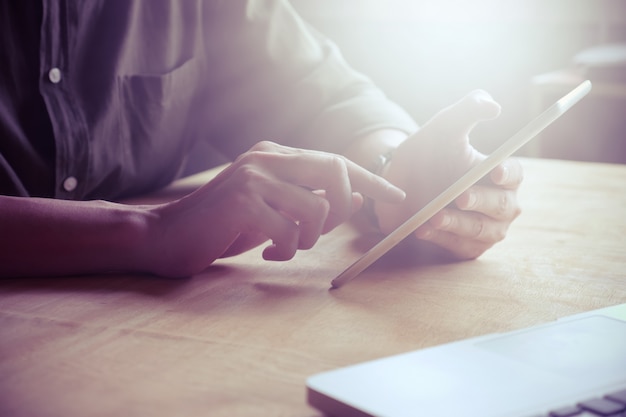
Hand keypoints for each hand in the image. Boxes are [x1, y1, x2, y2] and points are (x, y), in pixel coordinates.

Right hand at [145, 141, 404, 276]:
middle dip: (343, 208)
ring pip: (316, 208)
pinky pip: (290, 231)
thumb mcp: (274, 211)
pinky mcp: (242, 201)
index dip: (371, 178)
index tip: (396, 196)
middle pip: (335, 170)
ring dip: (309, 239)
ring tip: (286, 247)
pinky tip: (267, 253)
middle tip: (323, 232)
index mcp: (276, 155)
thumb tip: (357, 197)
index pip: (335, 161)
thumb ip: (311, 200)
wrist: (167, 236)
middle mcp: (267, 156)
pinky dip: (286, 251)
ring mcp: (254, 175)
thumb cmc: (223, 226)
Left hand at [375, 90, 522, 259]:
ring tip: (434, 217)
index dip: (507, 173)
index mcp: (500, 172)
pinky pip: (460, 246)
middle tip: (459, 197)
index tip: (493, 171)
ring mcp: (485, 227)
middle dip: (480, 202)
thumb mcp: (443, 127)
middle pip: (502, 206)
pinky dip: (442, 239)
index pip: (514, 173)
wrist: (398, 185)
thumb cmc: (428, 153)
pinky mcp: (467, 247)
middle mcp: (499, 203)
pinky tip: (424, 230)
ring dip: (458, 224)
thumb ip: (466, 110)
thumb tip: (492, 106)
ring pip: (481, 230)